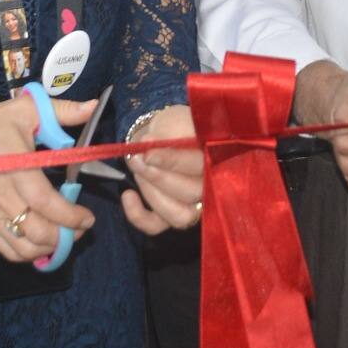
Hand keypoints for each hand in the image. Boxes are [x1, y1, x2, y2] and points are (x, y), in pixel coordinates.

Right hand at [0, 94, 97, 263]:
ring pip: (22, 249)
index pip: (45, 203)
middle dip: (66, 237)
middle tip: (81, 228)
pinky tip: (42, 243)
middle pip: (37, 233)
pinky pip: (5, 250)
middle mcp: (1, 197)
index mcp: (16, 169)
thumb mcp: (26, 109)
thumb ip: (63, 111)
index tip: (88, 218)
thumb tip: (93, 107)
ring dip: (48, 249)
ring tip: (65, 236)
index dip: (70, 216)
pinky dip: (27, 254)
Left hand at [123, 105, 204, 234]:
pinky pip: (156, 226)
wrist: (167, 133)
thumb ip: (168, 133)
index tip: (148, 153)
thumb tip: (150, 144)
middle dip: (158, 177)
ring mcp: (194, 204)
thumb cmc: (176, 127)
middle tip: (137, 159)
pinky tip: (128, 195)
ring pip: (178, 214)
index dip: (174, 162)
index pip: (201, 167)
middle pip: (191, 194)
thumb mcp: (175, 121)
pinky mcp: (173, 215)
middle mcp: (212, 187)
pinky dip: (138, 215)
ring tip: (136, 166)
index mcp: (219, 159)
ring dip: (151, 192)